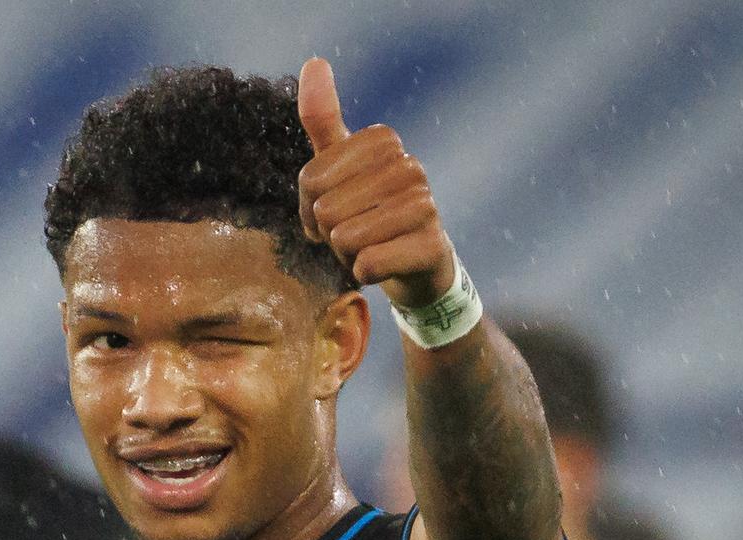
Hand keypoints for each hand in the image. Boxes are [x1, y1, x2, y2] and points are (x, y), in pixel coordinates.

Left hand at [296, 57, 456, 310]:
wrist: (416, 266)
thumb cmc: (369, 214)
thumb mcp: (340, 168)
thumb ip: (323, 120)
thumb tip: (314, 62)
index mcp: (384, 141)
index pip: (311, 179)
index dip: (310, 208)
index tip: (334, 211)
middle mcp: (410, 166)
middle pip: (326, 209)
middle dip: (329, 235)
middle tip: (354, 236)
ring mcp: (426, 205)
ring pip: (345, 237)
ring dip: (346, 255)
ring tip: (370, 248)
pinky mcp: (432, 246)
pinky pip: (368, 263)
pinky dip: (363, 274)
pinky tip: (383, 267)